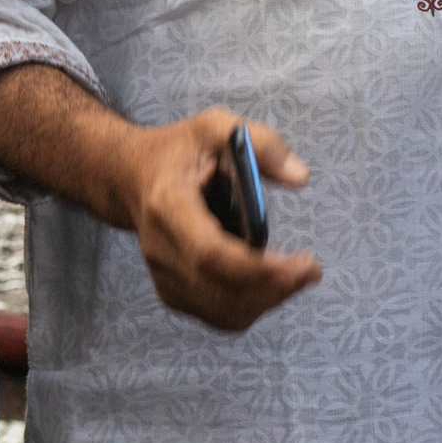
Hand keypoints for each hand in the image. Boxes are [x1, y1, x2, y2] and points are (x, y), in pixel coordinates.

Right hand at [102, 109, 320, 331]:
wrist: (131, 178)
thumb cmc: (178, 152)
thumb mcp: (216, 127)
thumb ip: (261, 144)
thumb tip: (300, 177)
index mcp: (169, 205)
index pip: (209, 253)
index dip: (255, 267)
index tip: (297, 263)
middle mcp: (162, 249)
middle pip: (220, 290)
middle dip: (274, 288)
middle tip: (310, 270)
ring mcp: (164, 276)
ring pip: (223, 311)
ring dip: (268, 300)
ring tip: (298, 275)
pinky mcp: (173, 293)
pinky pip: (218, 315)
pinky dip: (252, 305)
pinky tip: (272, 283)